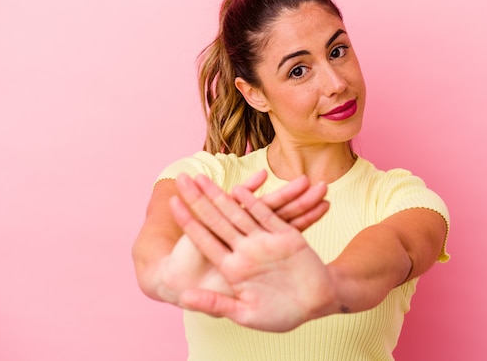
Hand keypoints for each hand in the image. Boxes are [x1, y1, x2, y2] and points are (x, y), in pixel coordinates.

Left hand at [170, 174, 336, 331]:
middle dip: (203, 195)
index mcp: (230, 267)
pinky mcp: (285, 234)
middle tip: (184, 174)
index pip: (204, 237)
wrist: (313, 304)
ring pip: (244, 210)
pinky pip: (269, 213)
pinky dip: (258, 199)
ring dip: (230, 189)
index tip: (172, 200)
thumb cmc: (280, 313)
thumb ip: (214, 304)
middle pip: (220, 216)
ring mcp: (263, 240)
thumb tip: (183, 297)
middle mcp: (244, 250)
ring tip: (212, 172)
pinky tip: (252, 182)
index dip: (189, 218)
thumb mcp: (242, 312)